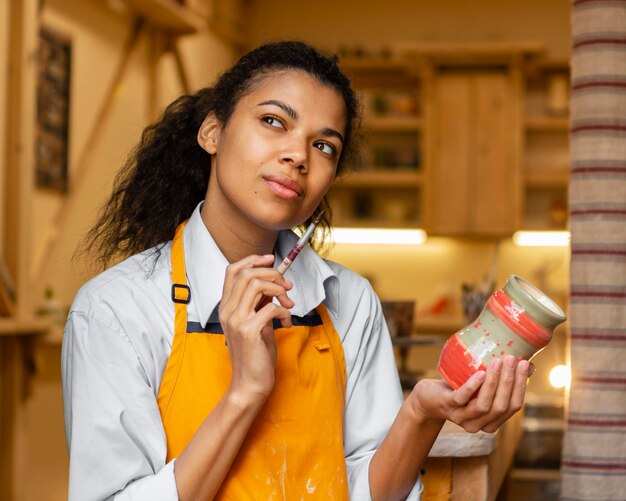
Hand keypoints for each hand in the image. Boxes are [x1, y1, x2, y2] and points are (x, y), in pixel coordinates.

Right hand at [219, 254, 293, 402]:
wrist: (250, 384)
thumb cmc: (256, 355)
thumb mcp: (257, 322)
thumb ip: (259, 303)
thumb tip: (273, 285)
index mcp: (227, 307)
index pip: (232, 271)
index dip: (253, 260)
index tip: (272, 260)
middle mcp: (228, 311)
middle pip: (248, 273)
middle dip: (273, 274)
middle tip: (287, 288)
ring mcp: (236, 320)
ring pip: (257, 284)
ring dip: (279, 289)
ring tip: (288, 304)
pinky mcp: (249, 331)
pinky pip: (271, 307)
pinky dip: (285, 312)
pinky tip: (287, 324)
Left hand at [408, 355, 532, 432]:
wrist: (428, 397)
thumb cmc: (459, 388)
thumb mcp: (481, 385)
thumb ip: (501, 379)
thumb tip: (528, 364)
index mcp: (492, 421)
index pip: (514, 406)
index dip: (521, 386)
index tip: (526, 364)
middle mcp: (479, 423)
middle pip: (501, 406)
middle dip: (509, 381)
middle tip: (512, 359)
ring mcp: (462, 417)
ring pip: (484, 405)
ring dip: (494, 382)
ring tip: (498, 361)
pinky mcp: (448, 406)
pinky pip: (462, 398)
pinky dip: (473, 386)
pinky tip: (480, 373)